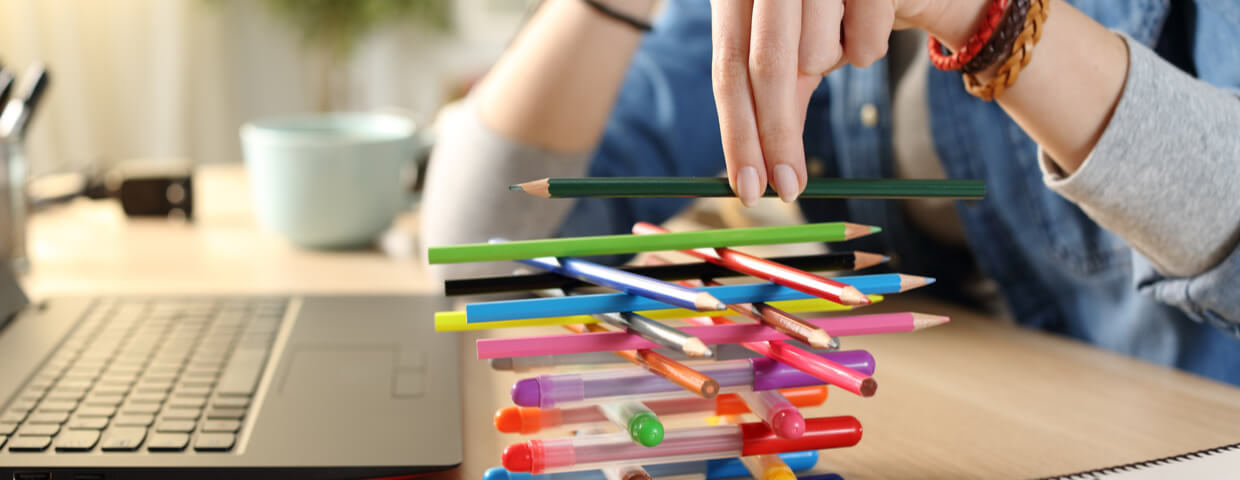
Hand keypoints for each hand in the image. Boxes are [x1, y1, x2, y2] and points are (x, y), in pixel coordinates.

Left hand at [709, 0, 978, 205]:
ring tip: (840, 36)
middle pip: (765, 69)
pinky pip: (865, 44)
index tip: (750, 190)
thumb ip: (774, 99)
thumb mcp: (789, 48)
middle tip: (788, 188)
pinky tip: (870, 20)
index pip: (729, 71)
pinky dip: (868, 46)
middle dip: (775, 136)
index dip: (738, 134)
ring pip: (817, 55)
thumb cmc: (828, 14)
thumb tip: (758, 175)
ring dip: (833, 61)